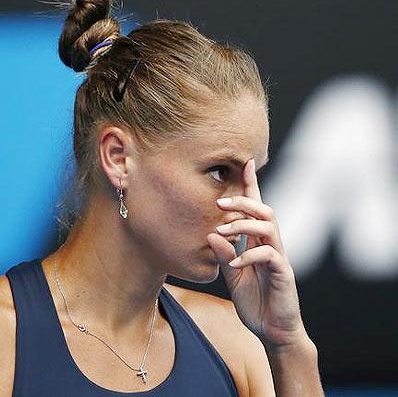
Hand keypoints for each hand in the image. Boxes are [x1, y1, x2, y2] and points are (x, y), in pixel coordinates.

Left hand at [206, 159, 308, 349]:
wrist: (273, 331)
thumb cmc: (254, 301)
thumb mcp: (232, 276)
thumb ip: (224, 255)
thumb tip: (211, 233)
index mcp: (258, 243)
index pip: (257, 209)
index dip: (252, 186)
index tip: (245, 162)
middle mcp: (271, 245)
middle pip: (264, 210)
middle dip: (243, 201)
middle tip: (219, 202)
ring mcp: (279, 258)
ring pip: (270, 226)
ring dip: (244, 224)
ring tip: (223, 230)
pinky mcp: (283, 274)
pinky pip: (270, 255)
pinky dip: (249, 255)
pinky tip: (234, 262)